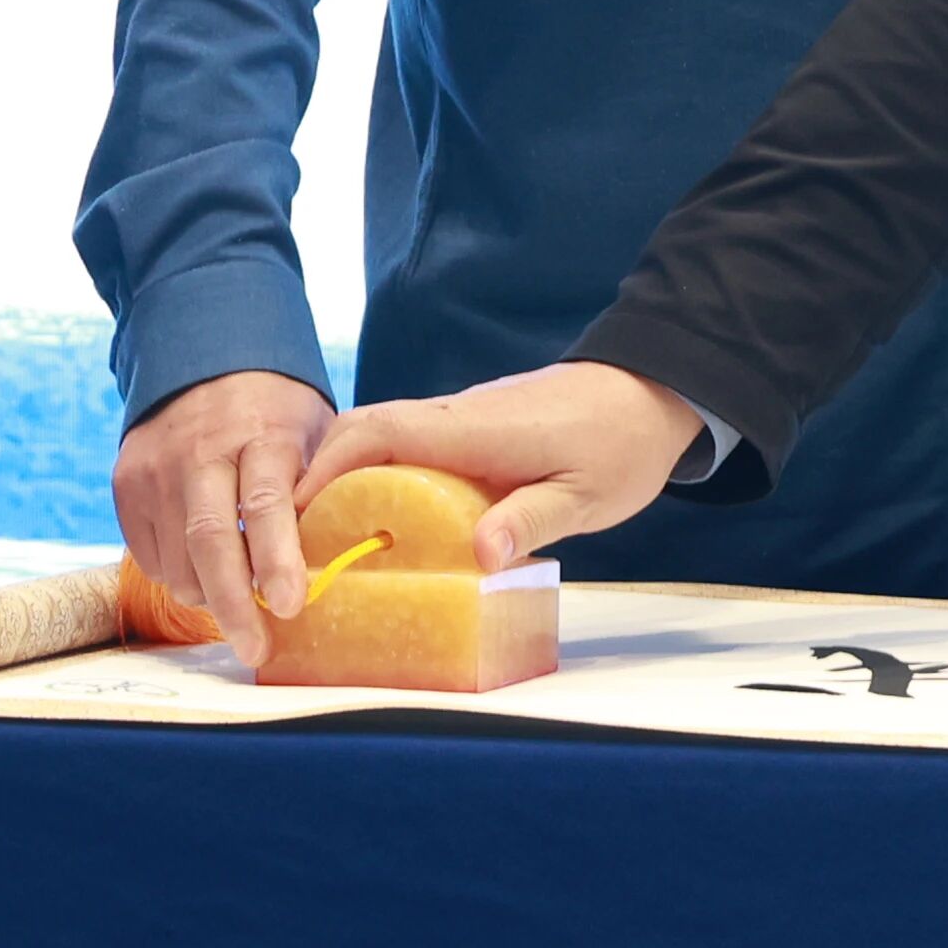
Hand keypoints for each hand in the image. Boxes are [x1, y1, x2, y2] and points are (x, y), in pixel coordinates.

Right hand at [111, 368, 333, 669]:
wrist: (202, 357)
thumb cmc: (275, 410)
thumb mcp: (312, 432)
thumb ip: (319, 490)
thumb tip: (337, 563)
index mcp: (260, 435)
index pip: (266, 504)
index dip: (277, 559)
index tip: (290, 606)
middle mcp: (200, 453)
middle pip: (210, 542)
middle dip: (234, 605)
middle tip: (256, 649)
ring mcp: (156, 469)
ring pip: (176, 560)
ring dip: (208, 595)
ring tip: (238, 605)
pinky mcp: (126, 485)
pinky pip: (149, 556)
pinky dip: (179, 576)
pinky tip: (204, 572)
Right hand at [305, 360, 716, 572]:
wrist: (653, 391)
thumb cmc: (622, 444)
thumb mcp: (586, 497)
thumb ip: (530, 521)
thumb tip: (480, 556)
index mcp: (475, 429)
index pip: (381, 434)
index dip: (330, 470)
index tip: (294, 515)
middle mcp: (457, 416)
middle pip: (365, 430)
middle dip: (319, 475)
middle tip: (294, 537)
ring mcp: (462, 418)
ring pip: (383, 435)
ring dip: (345, 475)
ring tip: (322, 536)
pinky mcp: (472, 427)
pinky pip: (408, 445)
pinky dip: (377, 473)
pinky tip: (376, 517)